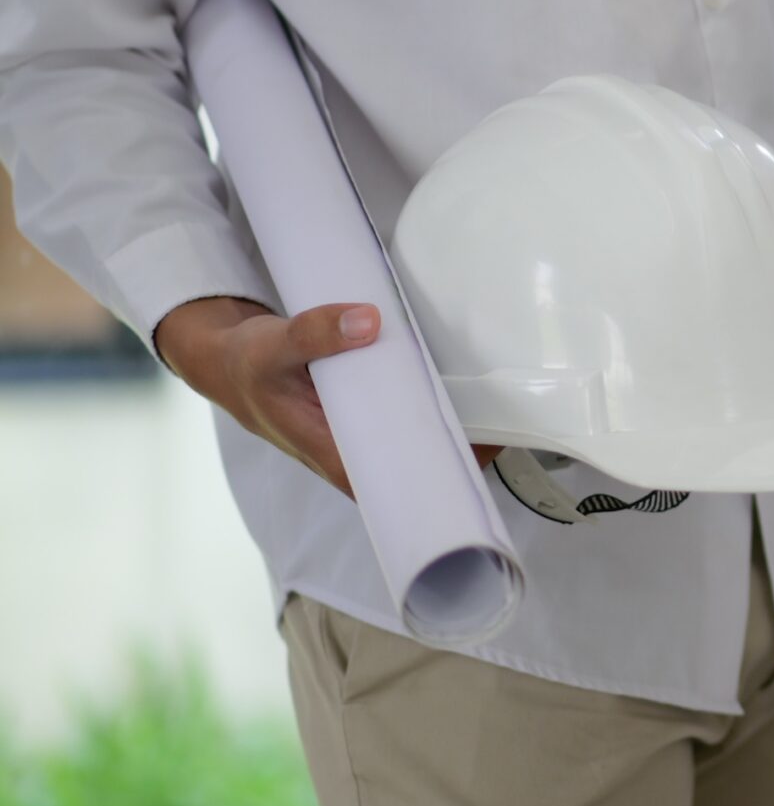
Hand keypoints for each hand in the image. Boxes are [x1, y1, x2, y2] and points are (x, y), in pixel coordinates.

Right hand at [157, 296, 497, 495]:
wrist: (231, 361)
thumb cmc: (250, 364)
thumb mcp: (272, 347)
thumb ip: (313, 333)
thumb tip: (368, 321)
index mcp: (336, 456)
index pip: (402, 484)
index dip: (445, 477)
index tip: (486, 456)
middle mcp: (357, 454)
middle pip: (422, 462)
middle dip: (464, 447)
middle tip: (509, 419)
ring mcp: (366, 434)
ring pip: (419, 438)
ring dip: (454, 422)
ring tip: (501, 401)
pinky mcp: (371, 413)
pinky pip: (411, 415)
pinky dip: (434, 401)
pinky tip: (465, 382)